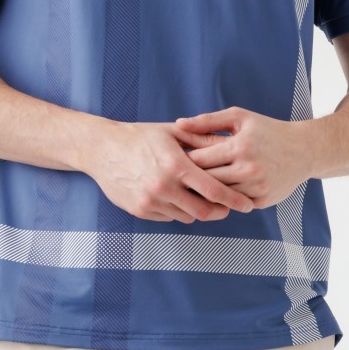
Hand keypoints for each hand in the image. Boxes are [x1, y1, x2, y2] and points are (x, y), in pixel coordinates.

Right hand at [85, 120, 254, 223]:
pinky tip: (179, 198)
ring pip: (187, 217)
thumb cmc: (139, 136)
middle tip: (229, 207)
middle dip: (221, 211)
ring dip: (198, 211)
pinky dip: (179, 211)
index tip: (247, 204)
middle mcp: (163, 187)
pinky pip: (169, 217)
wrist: (102, 149)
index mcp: (175, 165)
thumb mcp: (171, 132)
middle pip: (203, 211)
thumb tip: (230, 144)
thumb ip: (201, 139)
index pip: (213, 190)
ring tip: (204, 200)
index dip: (234, 199)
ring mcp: (150, 201)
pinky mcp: (140, 211)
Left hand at [175, 107, 312, 208]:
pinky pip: (234, 203)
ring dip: (204, 192)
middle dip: (189, 179)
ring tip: (189, 187)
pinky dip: (223, 199)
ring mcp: (256, 187)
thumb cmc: (267, 129)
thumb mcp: (239, 117)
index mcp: (239, 146)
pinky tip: (212, 194)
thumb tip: (178, 124)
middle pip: (206, 180)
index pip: (199, 160)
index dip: (183, 161)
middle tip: (174, 177)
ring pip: (219, 195)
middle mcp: (248, 169)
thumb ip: (207, 121)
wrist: (303, 150)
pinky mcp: (262, 201)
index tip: (172, 160)